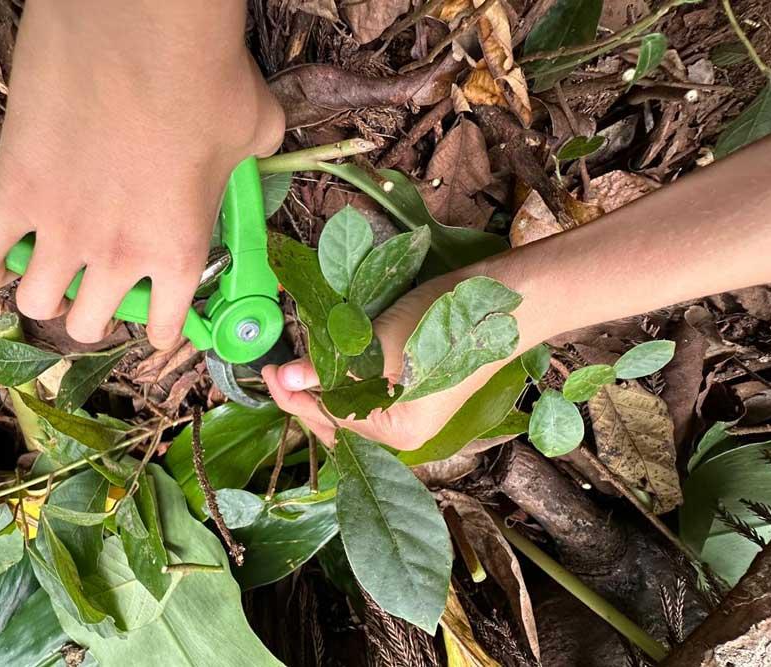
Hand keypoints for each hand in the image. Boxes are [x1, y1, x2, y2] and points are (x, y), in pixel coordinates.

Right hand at [0, 1, 284, 347]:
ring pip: (34, 303)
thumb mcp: (254, 129)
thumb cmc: (207, 73)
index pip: (163, 325)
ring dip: (41, 291)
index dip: (158, 323)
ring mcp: (60, 228)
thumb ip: (252, 162)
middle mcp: (117, 255)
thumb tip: (259, 148)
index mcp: (178, 250)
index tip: (154, 313)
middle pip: (87, 324)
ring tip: (46, 268)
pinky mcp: (11, 191)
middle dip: (92, 310)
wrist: (142, 21)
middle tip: (94, 284)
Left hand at [264, 260, 545, 449]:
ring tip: (299, 366)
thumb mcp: (379, 344)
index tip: (267, 371)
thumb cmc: (444, 324)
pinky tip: (331, 365)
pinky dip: (346, 383)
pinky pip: (370, 397)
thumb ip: (329, 367)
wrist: (503, 302)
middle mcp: (405, 433)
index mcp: (397, 431)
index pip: (328, 420)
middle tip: (277, 368)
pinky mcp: (418, 393)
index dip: (292, 397)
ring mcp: (413, 414)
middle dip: (305, 398)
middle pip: (339, 423)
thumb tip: (284, 378)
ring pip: (353, 409)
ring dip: (324, 390)